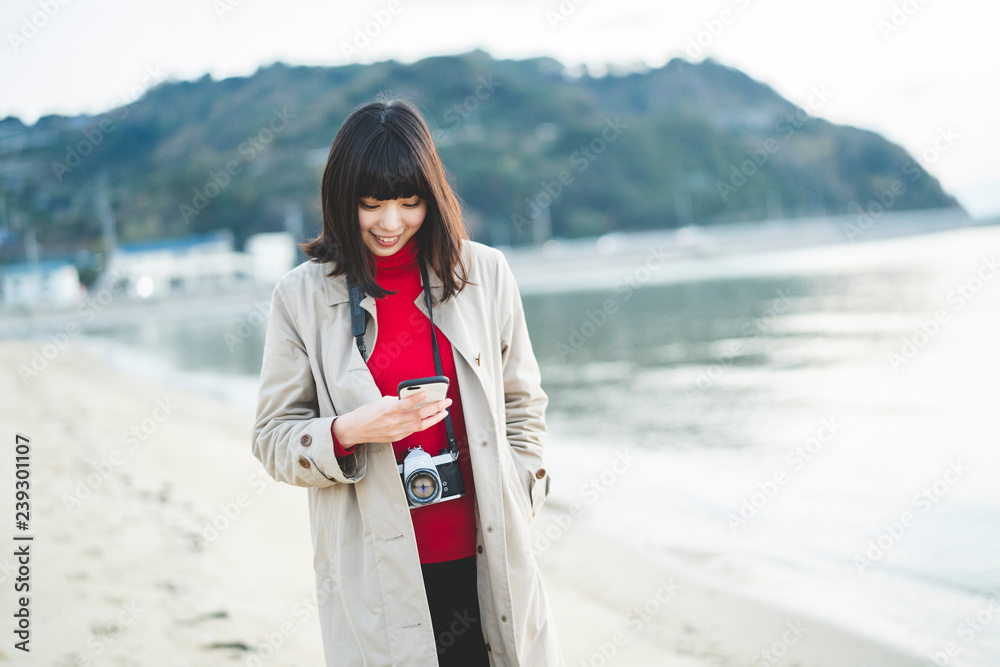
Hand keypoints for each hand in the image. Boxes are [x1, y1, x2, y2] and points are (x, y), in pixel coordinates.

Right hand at [332, 391, 451, 446]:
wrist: (355, 430)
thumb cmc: (366, 414)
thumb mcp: (380, 402)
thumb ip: (397, 400)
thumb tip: (413, 398)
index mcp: (386, 411)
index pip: (404, 404)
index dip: (416, 398)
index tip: (427, 392)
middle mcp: (392, 423)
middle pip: (418, 416)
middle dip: (435, 408)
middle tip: (445, 402)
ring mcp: (396, 432)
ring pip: (420, 426)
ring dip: (434, 418)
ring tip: (443, 411)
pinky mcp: (397, 438)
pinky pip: (414, 430)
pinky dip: (424, 423)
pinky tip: (431, 418)